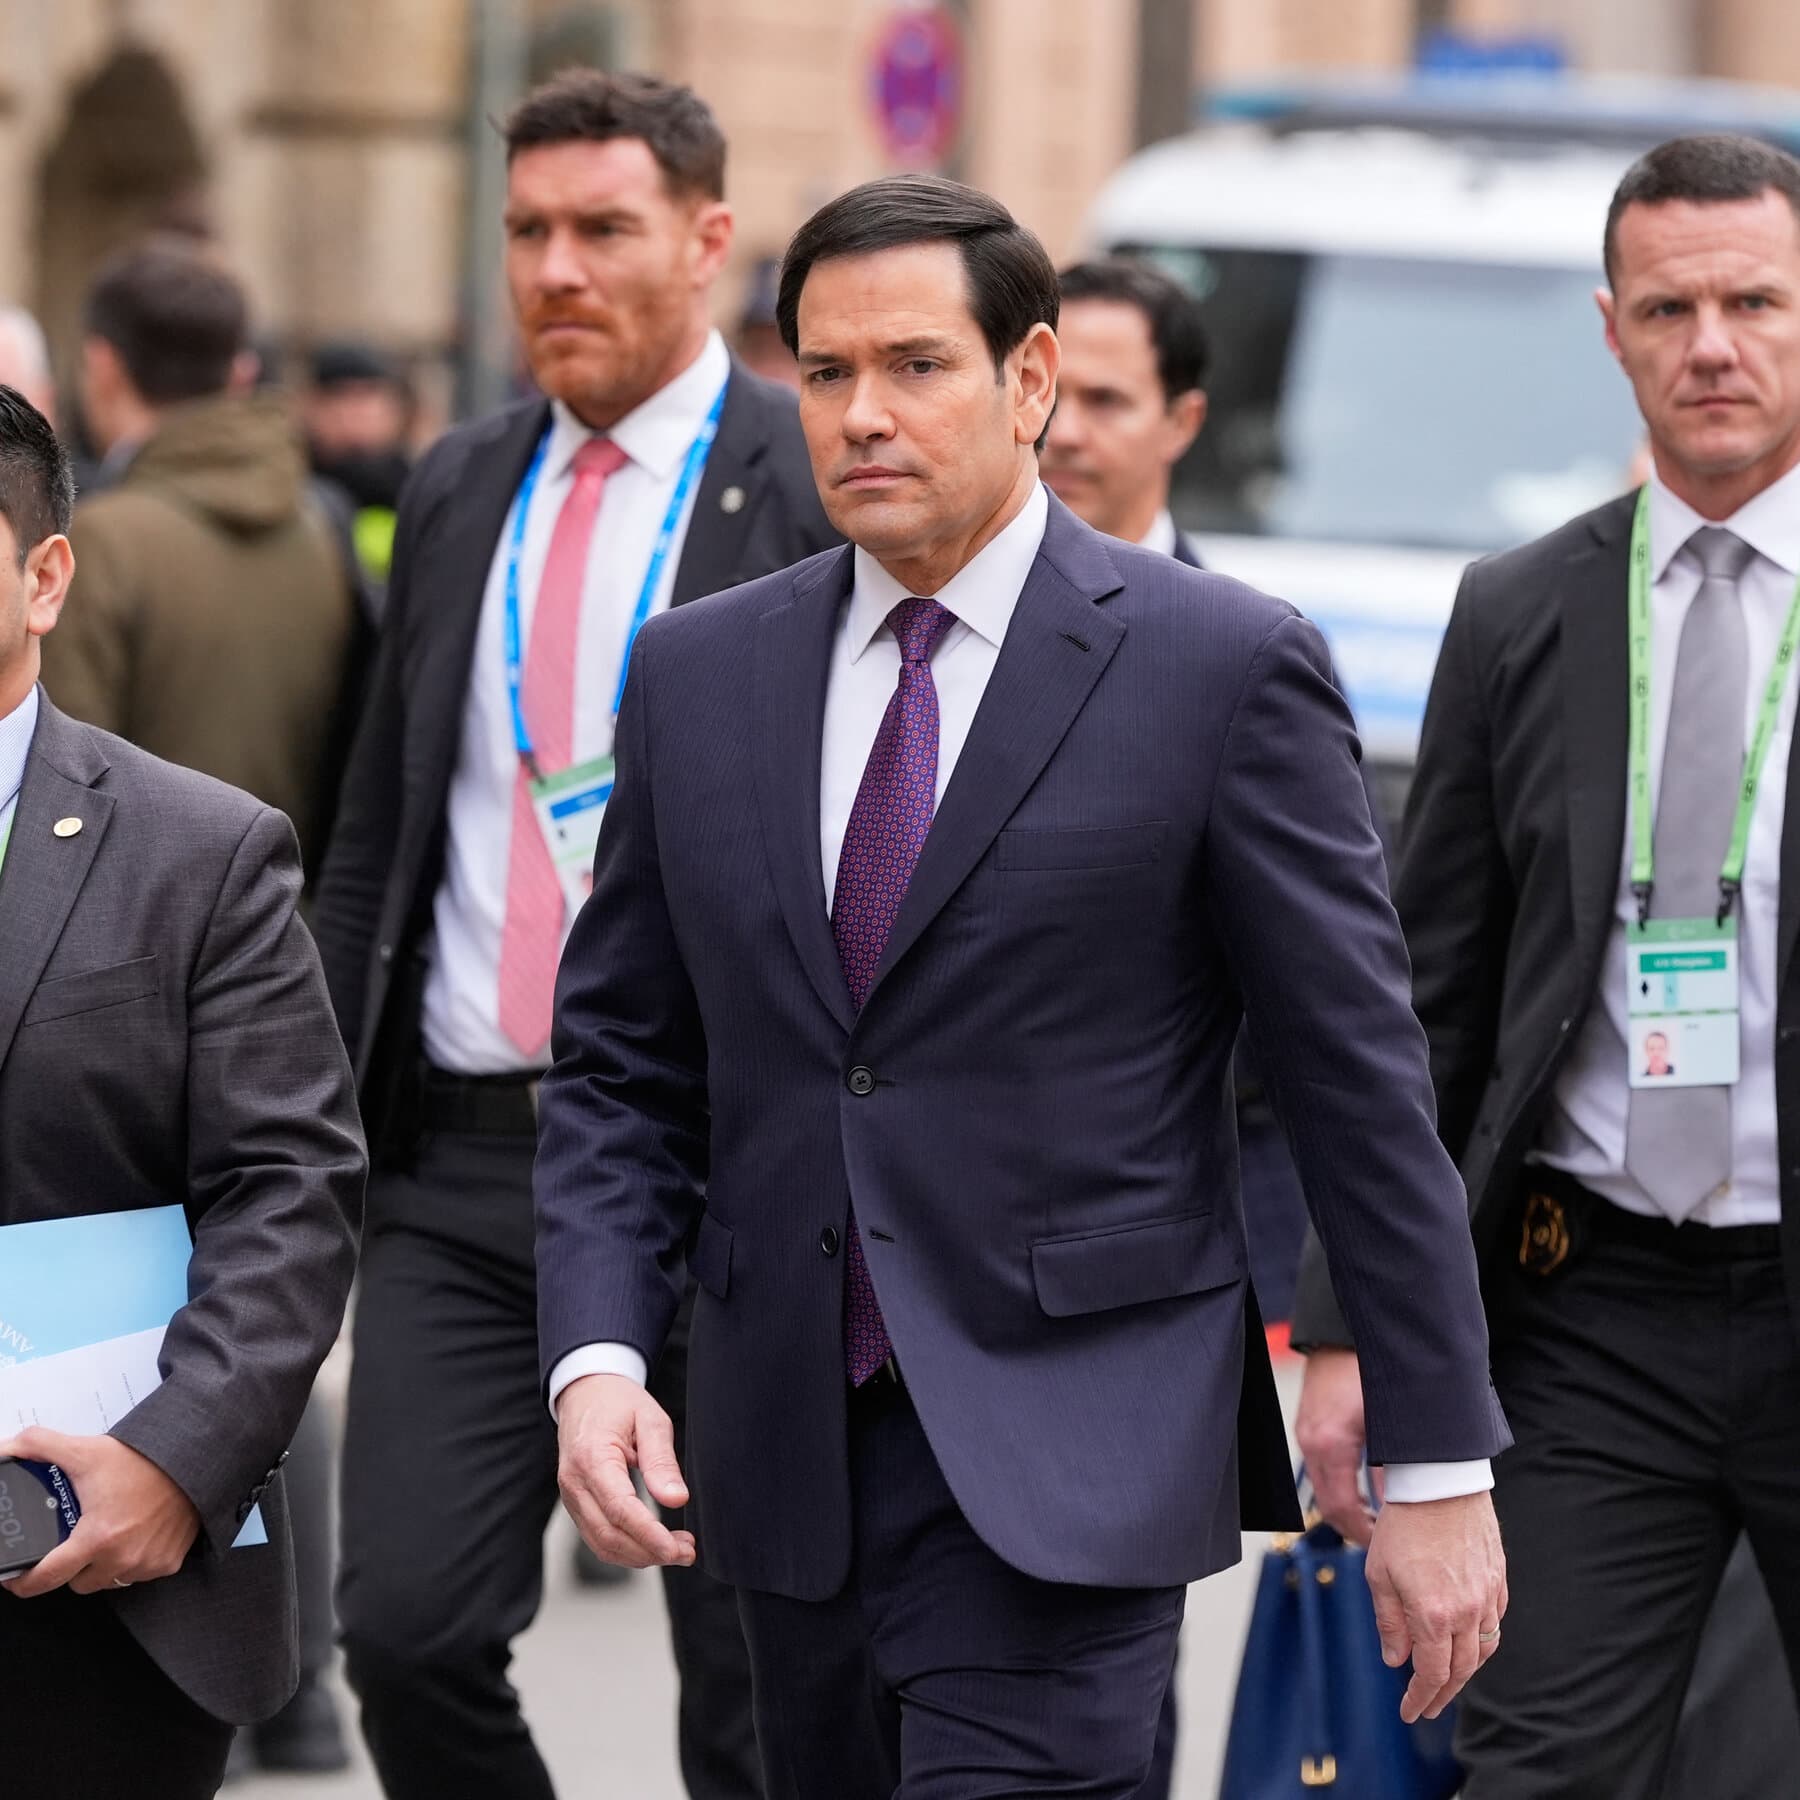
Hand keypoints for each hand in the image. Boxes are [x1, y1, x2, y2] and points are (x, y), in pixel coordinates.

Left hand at [0, 1428, 199, 1597]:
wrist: (194, 1459)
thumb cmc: (144, 1460)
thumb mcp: (86, 1451)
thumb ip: (40, 1446)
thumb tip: (5, 1448)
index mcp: (96, 1538)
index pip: (45, 1579)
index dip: (22, 1582)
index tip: (15, 1577)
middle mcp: (120, 1558)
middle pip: (77, 1582)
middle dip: (71, 1566)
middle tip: (76, 1538)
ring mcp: (145, 1564)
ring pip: (108, 1581)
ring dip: (102, 1566)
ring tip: (108, 1534)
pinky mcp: (167, 1564)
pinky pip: (138, 1575)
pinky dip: (133, 1562)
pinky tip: (135, 1536)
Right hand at [555, 1374, 695, 1570]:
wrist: (586, 1393)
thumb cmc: (618, 1402)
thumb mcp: (650, 1419)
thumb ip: (661, 1460)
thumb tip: (677, 1499)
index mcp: (592, 1457)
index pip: (620, 1509)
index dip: (649, 1535)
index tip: (676, 1550)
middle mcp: (575, 1483)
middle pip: (608, 1535)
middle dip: (649, 1552)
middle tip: (688, 1553)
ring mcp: (571, 1496)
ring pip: (601, 1544)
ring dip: (640, 1556)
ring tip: (678, 1551)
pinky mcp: (576, 1505)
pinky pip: (598, 1537)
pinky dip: (626, 1549)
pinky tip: (653, 1545)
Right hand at [1296, 1346, 1377, 1545]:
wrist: (1343, 1328)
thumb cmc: (1372, 1368)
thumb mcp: (1393, 1423)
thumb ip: (1397, 1466)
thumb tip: (1408, 1502)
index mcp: (1331, 1443)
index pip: (1341, 1508)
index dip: (1363, 1533)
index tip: (1383, 1545)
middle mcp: (1311, 1440)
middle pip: (1327, 1503)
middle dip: (1354, 1525)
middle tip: (1382, 1540)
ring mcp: (1306, 1430)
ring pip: (1322, 1486)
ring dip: (1347, 1505)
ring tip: (1377, 1518)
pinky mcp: (1309, 1421)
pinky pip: (1321, 1465)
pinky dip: (1340, 1483)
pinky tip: (1364, 1486)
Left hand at [1366, 1492, 1507, 1722]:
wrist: (1440, 1483)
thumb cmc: (1402, 1525)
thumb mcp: (1379, 1574)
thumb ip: (1389, 1622)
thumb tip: (1395, 1661)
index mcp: (1434, 1616)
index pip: (1432, 1675)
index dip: (1421, 1699)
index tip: (1410, 1713)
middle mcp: (1467, 1613)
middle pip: (1461, 1670)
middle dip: (1442, 1694)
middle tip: (1428, 1708)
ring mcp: (1487, 1596)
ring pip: (1483, 1650)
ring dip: (1465, 1671)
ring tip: (1447, 1680)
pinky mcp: (1498, 1579)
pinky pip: (1495, 1622)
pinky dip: (1482, 1641)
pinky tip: (1469, 1641)